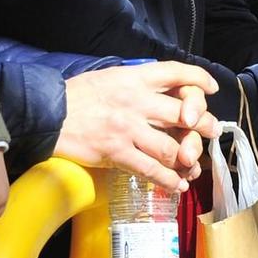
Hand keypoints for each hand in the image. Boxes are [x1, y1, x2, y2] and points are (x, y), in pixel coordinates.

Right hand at [57, 61, 220, 191]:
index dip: (199, 79)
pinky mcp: (117, 153)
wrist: (46, 114)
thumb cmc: (76, 96)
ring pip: (172, 147)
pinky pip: (151, 170)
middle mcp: (136, 102)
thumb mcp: (109, 78)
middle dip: (203, 125)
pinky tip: (177, 185)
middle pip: (184, 112)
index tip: (211, 89)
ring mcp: (128, 129)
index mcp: (134, 78)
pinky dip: (169, 180)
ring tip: (193, 164)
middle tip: (210, 132)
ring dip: (188, 158)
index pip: (176, 72)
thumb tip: (159, 92)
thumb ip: (135, 83)